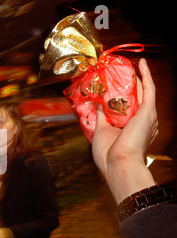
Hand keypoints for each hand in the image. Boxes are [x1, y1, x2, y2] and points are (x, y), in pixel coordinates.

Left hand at [92, 58, 156, 202]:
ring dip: (135, 77)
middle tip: (120, 71)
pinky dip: (146, 76)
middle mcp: (141, 122)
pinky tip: (141, 64)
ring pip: (141, 92)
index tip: (112, 87)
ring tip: (129, 64)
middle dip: (128, 84)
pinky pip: (149, 89)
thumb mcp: (101, 131)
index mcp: (131, 130)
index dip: (120, 96)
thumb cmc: (108, 155)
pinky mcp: (148, 112)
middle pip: (134, 98)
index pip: (126, 108)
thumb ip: (101, 116)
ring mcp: (146, 117)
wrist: (118, 164)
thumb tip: (98, 102)